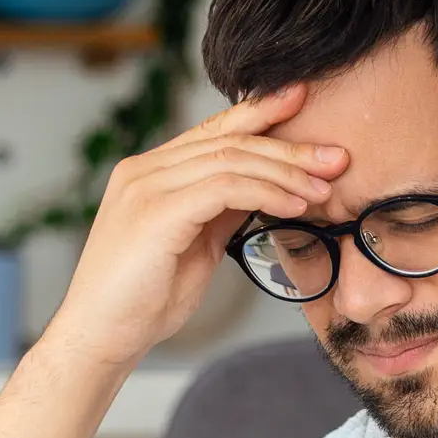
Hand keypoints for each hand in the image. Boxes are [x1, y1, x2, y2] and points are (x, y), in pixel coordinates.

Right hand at [42, 84, 348, 366]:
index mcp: (150, 173)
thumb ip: (220, 211)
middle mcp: (144, 170)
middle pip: (228, 140)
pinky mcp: (154, 212)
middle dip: (288, 145)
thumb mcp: (194, 245)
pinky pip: (223, 188)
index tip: (302, 99)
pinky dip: (265, 193)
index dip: (259, 111)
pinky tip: (294, 207)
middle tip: (336, 155)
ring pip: (229, 159)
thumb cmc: (143, 300)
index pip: (213, 131)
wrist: (100, 338)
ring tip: (324, 188)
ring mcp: (145, 187)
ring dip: (285, 173)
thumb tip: (264, 190)